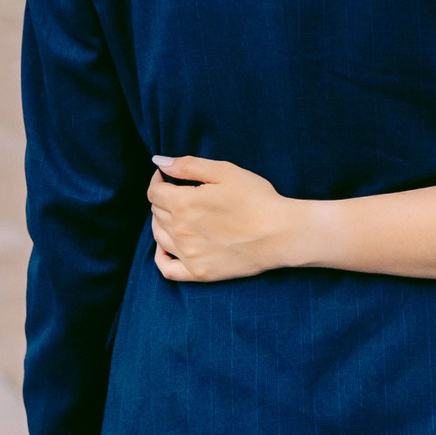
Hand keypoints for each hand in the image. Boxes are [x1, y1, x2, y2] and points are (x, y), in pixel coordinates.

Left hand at [147, 154, 316, 280]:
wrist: (281, 234)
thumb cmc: (257, 199)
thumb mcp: (225, 172)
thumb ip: (189, 165)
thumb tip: (160, 162)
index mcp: (183, 203)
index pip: (154, 192)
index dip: (158, 180)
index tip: (167, 176)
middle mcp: (180, 231)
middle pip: (156, 212)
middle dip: (163, 198)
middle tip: (179, 192)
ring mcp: (188, 254)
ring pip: (158, 236)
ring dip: (161, 221)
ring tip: (176, 214)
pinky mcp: (199, 272)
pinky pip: (166, 268)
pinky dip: (160, 256)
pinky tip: (166, 247)